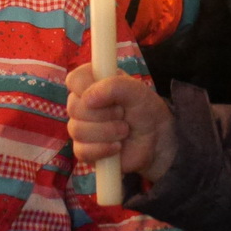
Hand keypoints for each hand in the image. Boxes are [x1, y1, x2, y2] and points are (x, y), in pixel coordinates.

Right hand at [65, 64, 176, 182]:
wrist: (156, 140)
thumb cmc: (145, 110)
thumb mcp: (137, 91)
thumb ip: (115, 86)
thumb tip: (87, 99)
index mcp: (92, 82)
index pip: (74, 80)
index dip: (87, 88)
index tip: (108, 95)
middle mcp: (82, 103)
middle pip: (74, 107)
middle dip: (104, 114)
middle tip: (122, 114)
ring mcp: (81, 127)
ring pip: (77, 130)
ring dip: (107, 132)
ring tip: (124, 130)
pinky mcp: (84, 150)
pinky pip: (81, 151)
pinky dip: (103, 150)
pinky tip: (117, 147)